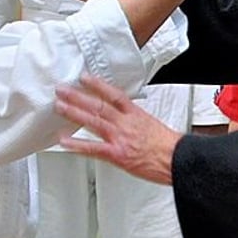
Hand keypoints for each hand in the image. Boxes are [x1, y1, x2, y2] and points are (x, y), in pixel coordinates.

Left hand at [55, 73, 181, 184]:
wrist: (177, 160)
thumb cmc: (168, 147)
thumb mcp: (152, 125)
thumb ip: (136, 120)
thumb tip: (127, 117)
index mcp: (135, 115)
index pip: (114, 95)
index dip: (98, 85)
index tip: (85, 78)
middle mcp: (125, 124)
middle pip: (99, 105)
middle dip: (78, 96)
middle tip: (62, 90)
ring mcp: (119, 138)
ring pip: (94, 121)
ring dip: (74, 113)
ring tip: (59, 106)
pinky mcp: (117, 154)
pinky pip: (93, 148)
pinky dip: (77, 144)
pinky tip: (64, 141)